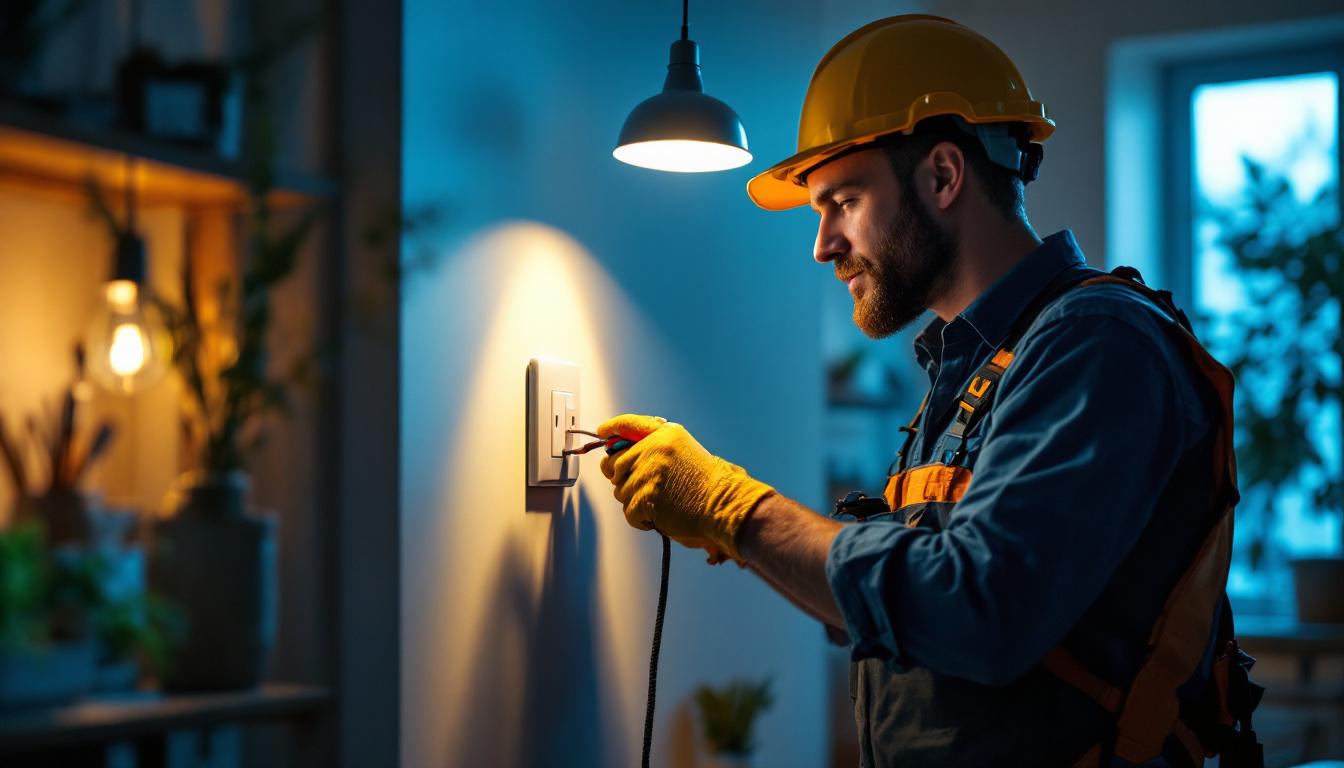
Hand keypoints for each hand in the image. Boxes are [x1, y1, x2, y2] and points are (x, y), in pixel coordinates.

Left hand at [597, 414, 774, 563]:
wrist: (723, 504)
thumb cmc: (708, 484)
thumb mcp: (684, 450)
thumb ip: (656, 449)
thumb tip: (621, 459)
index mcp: (664, 435)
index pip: (630, 425)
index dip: (613, 428)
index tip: (604, 432)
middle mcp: (653, 449)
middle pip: (615, 464)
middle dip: (624, 479)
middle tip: (643, 489)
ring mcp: (648, 473)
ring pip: (620, 491)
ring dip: (636, 501)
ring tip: (660, 503)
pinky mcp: (645, 497)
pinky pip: (629, 512)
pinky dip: (641, 519)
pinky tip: (659, 516)